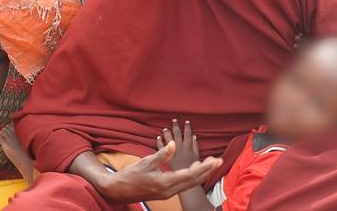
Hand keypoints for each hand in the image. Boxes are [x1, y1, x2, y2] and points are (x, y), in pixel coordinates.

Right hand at [97, 142, 221, 202]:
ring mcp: (168, 193)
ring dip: (200, 173)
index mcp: (165, 182)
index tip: (214, 160)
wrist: (117, 190)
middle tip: (219, 161)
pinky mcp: (165, 192)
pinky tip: (195, 169)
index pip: (190, 174)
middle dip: (207, 171)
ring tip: (210, 164)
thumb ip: (162, 154)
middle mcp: (169, 190)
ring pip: (189, 183)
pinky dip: (191, 176)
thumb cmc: (130, 175)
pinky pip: (183, 184)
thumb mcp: (146, 162)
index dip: (204, 167)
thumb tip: (174, 143)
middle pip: (193, 180)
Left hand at [156, 119, 199, 170]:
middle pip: (178, 135)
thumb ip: (195, 146)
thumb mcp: (196, 156)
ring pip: (169, 139)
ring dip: (167, 133)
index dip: (187, 127)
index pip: (188, 134)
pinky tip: (158, 138)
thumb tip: (194, 136)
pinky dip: (159, 142)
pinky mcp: (165, 157)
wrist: (180, 177)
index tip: (187, 121)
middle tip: (174, 120)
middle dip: (176, 127)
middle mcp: (180, 148)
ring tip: (165, 128)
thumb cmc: (191, 167)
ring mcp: (172, 153)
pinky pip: (161, 148)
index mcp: (188, 148)